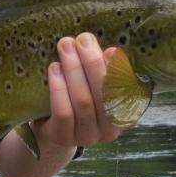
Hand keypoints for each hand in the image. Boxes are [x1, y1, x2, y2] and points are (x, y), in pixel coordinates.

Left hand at [35, 32, 120, 147]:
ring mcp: (86, 137)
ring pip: (83, 101)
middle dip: (92, 62)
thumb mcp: (94, 84)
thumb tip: (112, 52)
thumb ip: (104, 70)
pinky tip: (54, 68)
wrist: (50, 127)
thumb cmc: (77, 98)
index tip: (110, 49)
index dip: (118, 70)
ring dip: (73, 70)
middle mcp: (109, 131)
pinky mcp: (63, 137)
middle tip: (82, 39)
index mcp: (124, 115)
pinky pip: (63, 112)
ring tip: (65, 47)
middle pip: (103, 94)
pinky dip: (59, 88)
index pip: (126, 92)